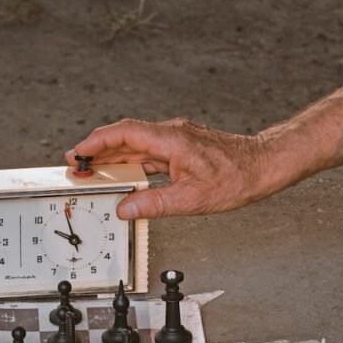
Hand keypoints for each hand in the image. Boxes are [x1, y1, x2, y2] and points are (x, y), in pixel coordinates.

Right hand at [65, 118, 274, 219]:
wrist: (264, 166)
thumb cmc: (237, 177)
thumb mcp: (192, 199)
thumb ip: (154, 204)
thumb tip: (125, 209)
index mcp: (171, 140)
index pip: (125, 134)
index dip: (97, 142)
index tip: (79, 153)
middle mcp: (171, 134)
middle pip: (125, 138)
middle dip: (98, 151)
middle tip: (77, 165)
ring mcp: (177, 140)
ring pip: (136, 146)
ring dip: (113, 158)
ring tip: (93, 171)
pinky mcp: (182, 149)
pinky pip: (149, 153)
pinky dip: (132, 163)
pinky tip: (125, 175)